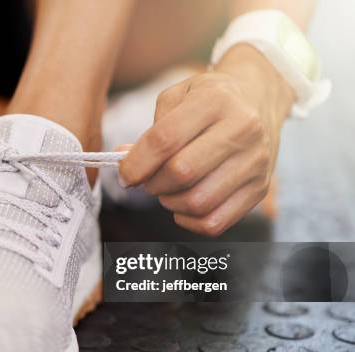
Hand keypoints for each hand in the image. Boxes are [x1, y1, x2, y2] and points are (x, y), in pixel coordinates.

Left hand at [119, 45, 293, 235]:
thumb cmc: (209, 100)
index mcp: (215, 100)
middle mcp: (242, 129)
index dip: (135, 164)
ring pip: (198, 202)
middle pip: (181, 173)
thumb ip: (150, 130)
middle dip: (152, 183)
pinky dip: (189, 220)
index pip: (164, 140)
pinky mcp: (259, 189)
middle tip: (147, 180)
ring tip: (167, 189)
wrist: (259, 100)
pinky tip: (183, 205)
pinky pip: (214, 223)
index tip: (125, 175)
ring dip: (169, 202)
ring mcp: (255, 162)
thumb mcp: (178, 97)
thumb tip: (124, 160)